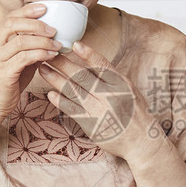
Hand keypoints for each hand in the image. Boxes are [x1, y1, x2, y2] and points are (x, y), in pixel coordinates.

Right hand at [0, 2, 62, 120]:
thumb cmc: (5, 85)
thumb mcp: (18, 63)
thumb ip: (30, 49)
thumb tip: (50, 38)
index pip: (8, 18)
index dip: (26, 10)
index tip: (44, 8)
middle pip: (11, 24)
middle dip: (35, 23)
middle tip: (53, 28)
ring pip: (19, 41)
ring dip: (42, 40)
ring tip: (56, 43)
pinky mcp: (2, 74)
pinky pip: (24, 58)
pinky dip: (40, 53)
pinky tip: (51, 55)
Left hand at [39, 43, 160, 161]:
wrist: (141, 141)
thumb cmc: (135, 114)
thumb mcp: (130, 90)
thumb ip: (112, 78)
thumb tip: (91, 63)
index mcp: (120, 84)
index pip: (102, 65)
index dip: (88, 54)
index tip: (74, 45)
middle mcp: (110, 96)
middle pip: (82, 76)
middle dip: (63, 64)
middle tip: (48, 55)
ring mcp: (99, 110)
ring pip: (74, 91)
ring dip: (56, 79)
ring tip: (43, 70)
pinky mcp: (91, 125)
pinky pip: (73, 110)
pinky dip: (61, 101)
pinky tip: (50, 94)